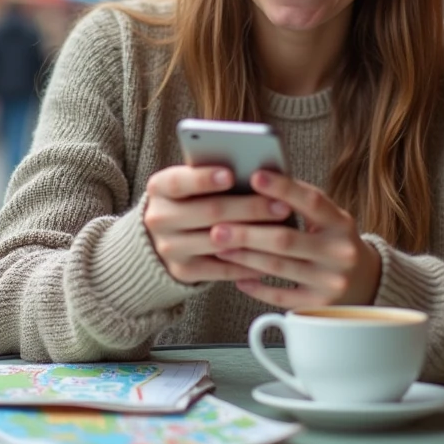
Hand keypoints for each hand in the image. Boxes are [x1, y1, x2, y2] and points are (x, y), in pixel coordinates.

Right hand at [143, 166, 289, 284]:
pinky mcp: (182, 271)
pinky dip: (248, 262)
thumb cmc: (191, 199)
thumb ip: (213, 175)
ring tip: (283, 230)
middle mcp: (159, 218)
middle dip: (249, 208)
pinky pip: (221, 268)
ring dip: (254, 235)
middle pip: (208, 211)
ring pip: (218, 241)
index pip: (179, 181)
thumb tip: (256, 171)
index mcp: (159, 188)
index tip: (232, 174)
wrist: (164, 237)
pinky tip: (272, 255)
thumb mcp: (191, 183)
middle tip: (281, 205)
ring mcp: (169, 248)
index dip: (205, 179)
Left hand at [212, 170, 381, 307]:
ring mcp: (330, 281)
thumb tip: (256, 181)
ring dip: (244, 257)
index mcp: (341, 223)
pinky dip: (257, 287)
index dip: (283, 188)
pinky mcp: (319, 304)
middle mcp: (339, 252)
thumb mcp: (329, 219)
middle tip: (218, 226)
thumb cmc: (333, 240)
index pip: (312, 201)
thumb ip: (300, 203)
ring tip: (220, 248)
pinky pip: (281, 296)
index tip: (254, 176)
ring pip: (278, 267)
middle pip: (285, 239)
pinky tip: (239, 277)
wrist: (365, 281)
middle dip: (247, 232)